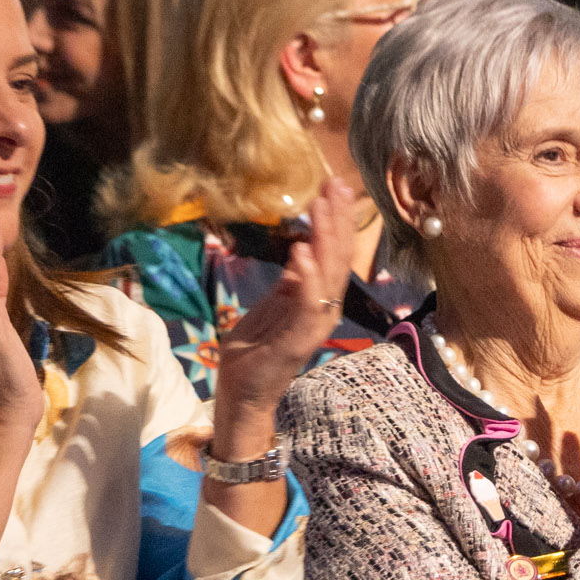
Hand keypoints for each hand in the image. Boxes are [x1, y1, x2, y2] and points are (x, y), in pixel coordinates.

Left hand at [210, 179, 357, 443]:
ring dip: (326, 238)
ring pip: (327, 276)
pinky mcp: (295, 343)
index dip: (336, 221)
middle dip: (337, 220)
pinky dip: (306, 278)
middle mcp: (323, 311)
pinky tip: (302, 251)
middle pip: (337, 259)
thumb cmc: (255, 352)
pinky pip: (305, 306)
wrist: (242, 394)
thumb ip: (290, 282)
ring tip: (322, 205)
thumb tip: (305, 248)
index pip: (332, 254)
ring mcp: (312, 327)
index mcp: (317, 301)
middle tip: (337, 184)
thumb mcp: (272, 306)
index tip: (335, 186)